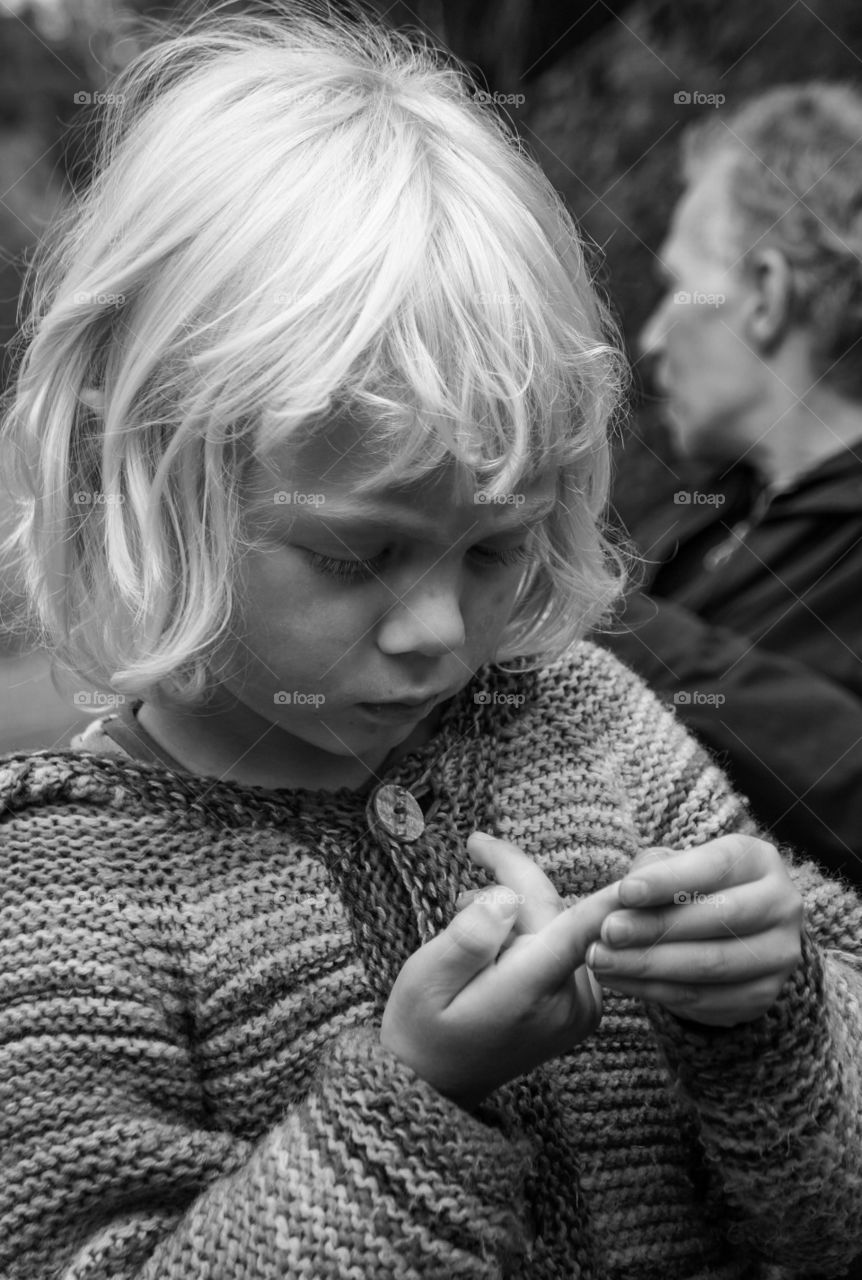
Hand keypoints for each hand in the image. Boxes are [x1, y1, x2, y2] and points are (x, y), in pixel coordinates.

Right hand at [380, 832, 619, 1110]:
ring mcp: (582, 1006)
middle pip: (557, 913)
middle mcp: (570, 1002)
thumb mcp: (427, 980)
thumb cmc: (425, 1026)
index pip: (578, 933)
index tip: (614, 867)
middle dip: (516, 880)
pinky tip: (493, 939)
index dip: (602, 896)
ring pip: (558, 923)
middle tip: (474, 853)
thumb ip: (469, 938)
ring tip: (466, 912)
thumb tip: (508, 898)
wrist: (438, 1082)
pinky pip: (563, 944)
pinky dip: (529, 929)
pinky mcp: (583, 1004)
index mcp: (531, 994)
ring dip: (518, 908)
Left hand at [585, 836, 803, 1026]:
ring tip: (603, 960)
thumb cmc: (691, 888)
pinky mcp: (764, 996)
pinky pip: (706, 999)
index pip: (714, 866)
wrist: (729, 932)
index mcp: (760, 861)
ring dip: (650, 965)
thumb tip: (624, 897)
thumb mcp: (675, 866)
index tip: (624, 892)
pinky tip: (621, 981)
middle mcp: (782, 905)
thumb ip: (653, 873)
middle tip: (607, 932)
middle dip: (655, 926)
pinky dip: (657, 992)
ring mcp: (779, 955)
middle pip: (718, 918)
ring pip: (712, 964)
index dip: (667, 880)